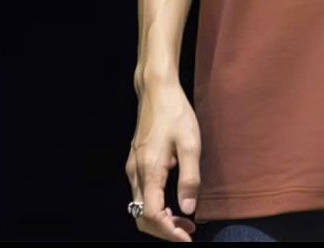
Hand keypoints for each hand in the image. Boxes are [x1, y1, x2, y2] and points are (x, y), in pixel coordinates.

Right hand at [125, 79, 200, 241]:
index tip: (187, 239)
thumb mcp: (190, 144)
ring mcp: (133, 167)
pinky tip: (173, 201)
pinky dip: (156, 205)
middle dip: (164, 230)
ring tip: (184, 220)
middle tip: (188, 232)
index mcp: (149, 171)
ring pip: (140, 207)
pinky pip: (142, 194)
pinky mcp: (135, 161)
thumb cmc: (176, 113)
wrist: (157, 90)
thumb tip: (188, 209)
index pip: (153, 216)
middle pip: (142, 217)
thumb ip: (190, 178)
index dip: (169, 233)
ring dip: (160, 219)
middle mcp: (135, 173)